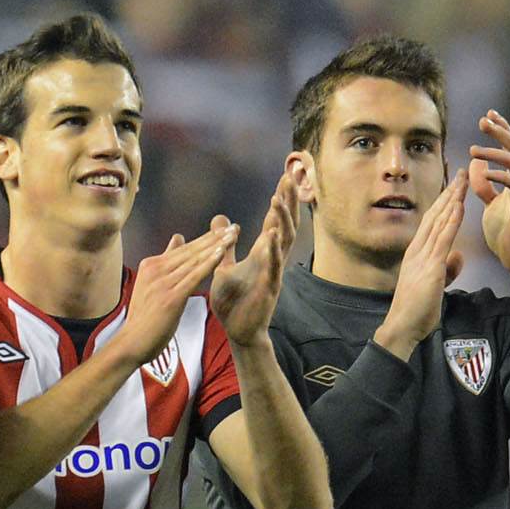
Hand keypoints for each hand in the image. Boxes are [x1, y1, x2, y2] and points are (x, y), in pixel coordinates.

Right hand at [111, 224, 236, 373]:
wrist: (131, 343)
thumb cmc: (144, 318)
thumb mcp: (152, 285)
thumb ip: (166, 261)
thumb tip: (177, 238)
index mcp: (151, 265)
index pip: (185, 248)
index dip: (207, 238)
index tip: (225, 228)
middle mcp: (156, 269)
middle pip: (192, 250)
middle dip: (215, 238)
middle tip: (235, 227)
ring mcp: (162, 282)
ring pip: (195, 260)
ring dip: (216, 246)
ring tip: (233, 235)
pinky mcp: (171, 297)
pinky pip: (194, 276)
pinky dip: (209, 263)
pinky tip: (222, 253)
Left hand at [211, 165, 303, 345]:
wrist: (238, 331)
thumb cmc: (234, 301)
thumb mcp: (224, 266)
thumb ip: (225, 245)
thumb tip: (220, 220)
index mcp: (262, 254)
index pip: (274, 221)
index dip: (280, 200)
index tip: (284, 177)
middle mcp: (271, 260)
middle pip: (285, 225)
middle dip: (287, 202)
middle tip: (289, 177)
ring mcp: (273, 273)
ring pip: (283, 242)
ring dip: (280, 221)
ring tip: (277, 200)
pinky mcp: (269, 288)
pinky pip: (274, 266)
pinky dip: (274, 250)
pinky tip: (273, 235)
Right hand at [374, 175, 469, 355]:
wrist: (402, 326)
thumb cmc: (416, 310)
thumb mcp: (435, 284)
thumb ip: (446, 268)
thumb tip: (457, 257)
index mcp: (417, 253)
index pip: (433, 221)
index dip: (445, 202)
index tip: (455, 186)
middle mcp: (418, 250)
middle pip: (436, 214)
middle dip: (450, 192)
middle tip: (462, 172)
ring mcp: (423, 257)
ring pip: (440, 221)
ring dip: (452, 199)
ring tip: (464, 180)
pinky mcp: (430, 267)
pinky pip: (442, 239)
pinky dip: (451, 221)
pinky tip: (459, 206)